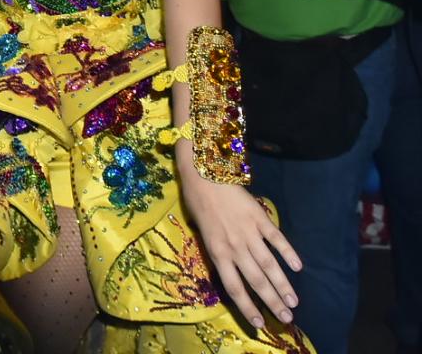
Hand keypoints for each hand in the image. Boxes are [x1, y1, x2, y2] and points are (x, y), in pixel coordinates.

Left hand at [177, 151, 301, 328]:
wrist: (204, 173)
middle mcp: (233, 246)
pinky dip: (288, 253)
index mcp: (216, 252)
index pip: (234, 287)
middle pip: (255, 281)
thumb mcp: (202, 232)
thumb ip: (218, 252)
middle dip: (271, 302)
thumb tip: (232, 271)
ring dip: (282, 285)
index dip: (247, 307)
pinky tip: (298, 267)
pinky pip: (276, 239)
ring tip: (294, 302)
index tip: (259, 324)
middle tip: (287, 318)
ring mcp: (248, 233)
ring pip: (269, 265)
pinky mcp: (259, 218)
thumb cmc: (199, 202)